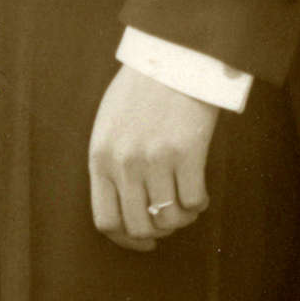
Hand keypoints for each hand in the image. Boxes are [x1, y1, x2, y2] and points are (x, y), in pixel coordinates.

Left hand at [88, 63, 217, 251]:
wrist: (171, 59)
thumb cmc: (139, 91)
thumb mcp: (107, 127)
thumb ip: (109, 164)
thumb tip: (124, 206)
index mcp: (100, 158)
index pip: (106, 221)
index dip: (126, 240)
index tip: (143, 241)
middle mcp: (125, 163)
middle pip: (139, 227)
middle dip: (157, 232)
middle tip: (168, 221)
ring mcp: (156, 159)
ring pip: (170, 219)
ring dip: (180, 219)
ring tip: (184, 204)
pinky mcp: (187, 152)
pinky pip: (194, 201)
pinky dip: (199, 204)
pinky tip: (198, 190)